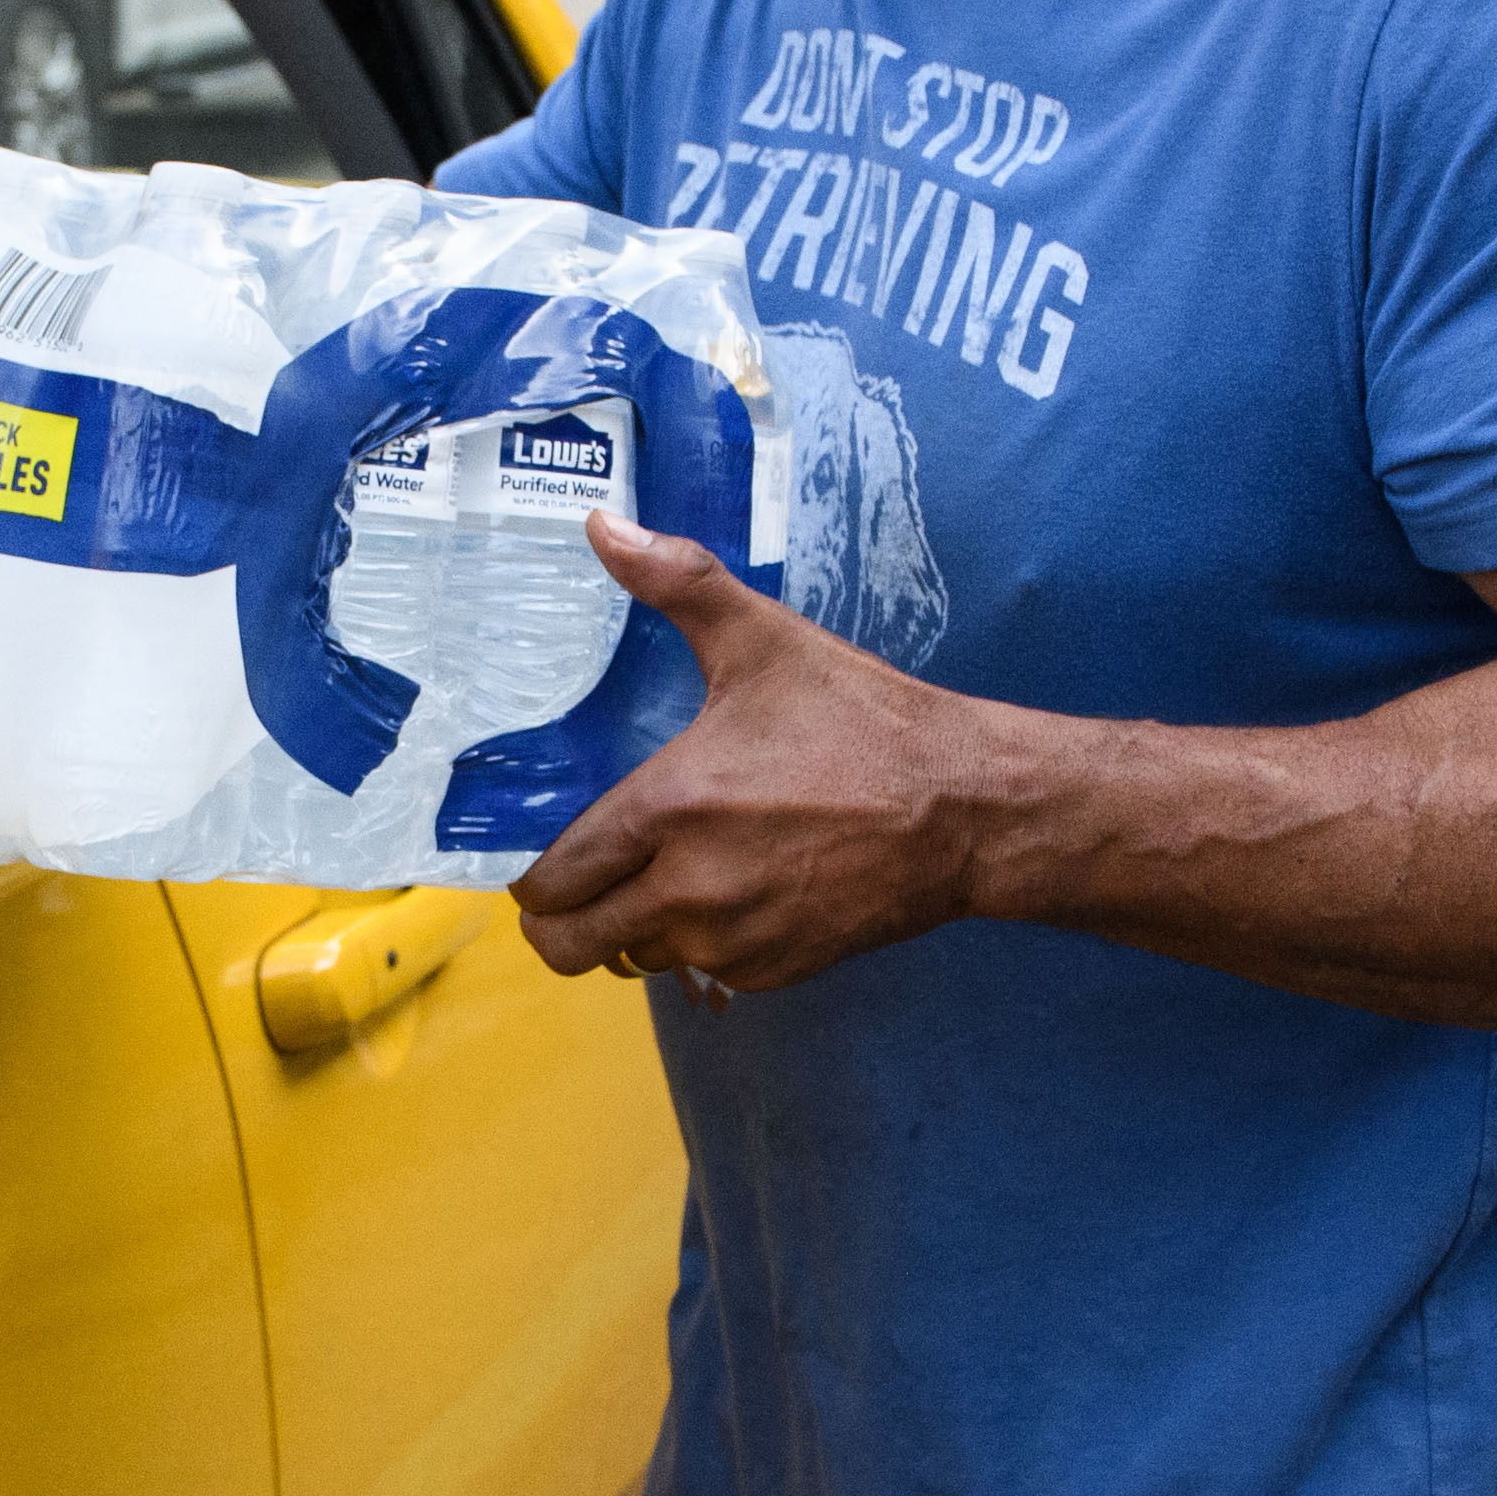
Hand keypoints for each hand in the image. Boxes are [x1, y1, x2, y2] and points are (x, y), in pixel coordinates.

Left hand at [505, 522, 997, 1001]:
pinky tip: (728, 891)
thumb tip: (601, 524)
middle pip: (570, 946)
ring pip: (634, 959)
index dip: (532, 877)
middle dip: (561, 920)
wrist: (964, 809)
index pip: (551, 884)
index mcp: (669, 809)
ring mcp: (732, 941)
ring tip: (657, 877)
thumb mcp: (765, 640)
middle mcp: (689, 890)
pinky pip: (700, 972)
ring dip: (632, 928)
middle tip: (577, 886)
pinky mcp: (774, 971)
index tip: (543, 856)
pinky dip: (699, 943)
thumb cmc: (862, 723)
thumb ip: (675, 582)